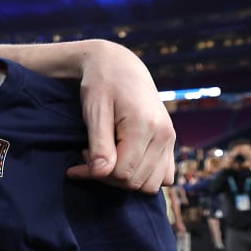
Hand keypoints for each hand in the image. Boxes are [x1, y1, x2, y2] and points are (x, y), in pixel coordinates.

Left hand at [68, 40, 175, 192]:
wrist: (121, 66)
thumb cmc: (102, 85)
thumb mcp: (95, 112)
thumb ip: (99, 145)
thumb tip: (101, 174)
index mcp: (146, 126)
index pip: (121, 173)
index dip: (95, 172)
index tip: (80, 155)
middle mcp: (164, 135)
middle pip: (135, 181)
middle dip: (108, 176)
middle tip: (90, 154)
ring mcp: (170, 139)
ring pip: (151, 184)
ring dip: (126, 180)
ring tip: (108, 157)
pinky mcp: (170, 141)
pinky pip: (163, 176)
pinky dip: (144, 176)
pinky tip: (125, 161)